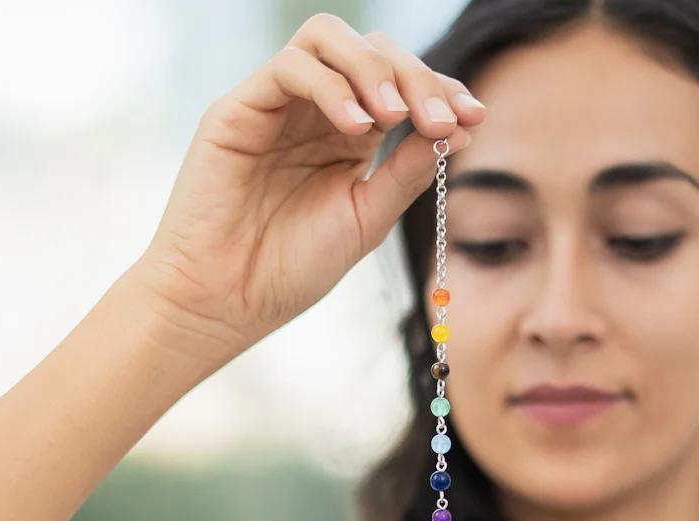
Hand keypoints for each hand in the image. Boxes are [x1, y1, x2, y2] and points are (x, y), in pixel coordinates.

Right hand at [132, 13, 484, 359]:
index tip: (473, 115)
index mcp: (348, 134)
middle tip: (440, 117)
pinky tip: (357, 127)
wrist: (225, 303)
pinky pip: (288, 68)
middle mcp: (314, 110)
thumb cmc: (290, 268)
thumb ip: (407, 170)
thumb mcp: (367, 217)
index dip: (440, 88)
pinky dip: (330, 86)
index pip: (400, 83)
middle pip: (371, 50)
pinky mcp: (237, 110)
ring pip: (327, 39)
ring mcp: (276, 105)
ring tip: (395, 116)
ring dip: (373, 68)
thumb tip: (463, 129)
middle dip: (416, 75)